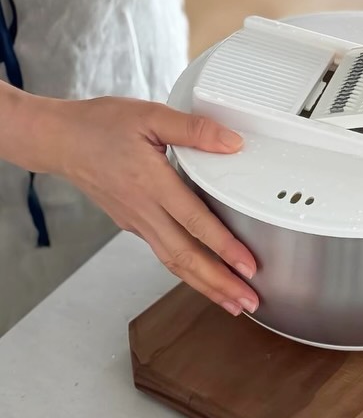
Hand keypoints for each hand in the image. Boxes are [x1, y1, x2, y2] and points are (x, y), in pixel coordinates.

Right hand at [41, 97, 258, 315]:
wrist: (58, 141)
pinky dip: (186, 270)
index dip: (224, 247)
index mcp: (152, 183)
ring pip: (173, 262)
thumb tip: (232, 142)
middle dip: (220, 283)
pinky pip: (163, 252)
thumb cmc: (100, 126)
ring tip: (232, 301)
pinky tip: (203, 275)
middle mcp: (144, 210)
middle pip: (186, 257)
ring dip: (205, 285)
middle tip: (250, 302)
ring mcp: (136, 221)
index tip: (248, 267)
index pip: (194, 223)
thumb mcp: (150, 115)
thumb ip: (193, 130)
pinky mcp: (132, 224)